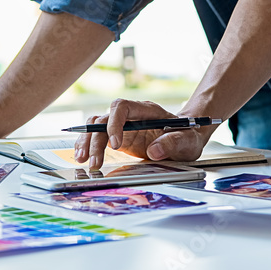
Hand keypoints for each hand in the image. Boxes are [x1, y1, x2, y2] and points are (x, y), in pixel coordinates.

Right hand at [73, 99, 213, 169]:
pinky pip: (98, 137)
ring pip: (96, 126)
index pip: (122, 107)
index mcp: (147, 110)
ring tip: (82, 161)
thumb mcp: (187, 141)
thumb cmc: (187, 136)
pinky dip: (89, 146)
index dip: (115, 123)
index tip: (116, 145)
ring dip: (87, 142)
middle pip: (104, 118)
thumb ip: (172, 143)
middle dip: (95, 139)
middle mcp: (131, 115)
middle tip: (94, 162)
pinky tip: (84, 158)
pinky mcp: (119, 137)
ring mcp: (123, 125)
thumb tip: (154, 151)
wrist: (185, 137)